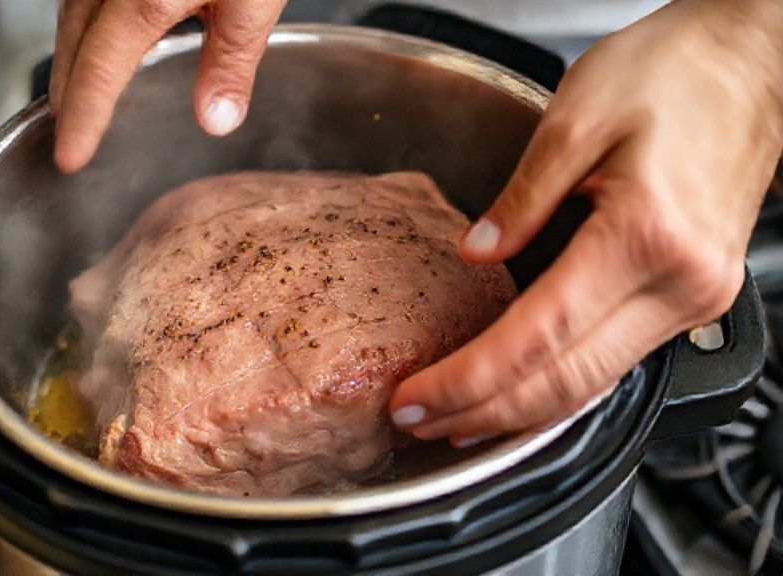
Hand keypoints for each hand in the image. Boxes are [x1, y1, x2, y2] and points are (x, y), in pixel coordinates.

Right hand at [50, 0, 286, 173]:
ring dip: (72, 53)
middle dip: (68, 90)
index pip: (99, 70)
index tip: (70, 157)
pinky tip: (105, 35)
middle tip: (68, 133)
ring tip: (77, 92)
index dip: (83, 117)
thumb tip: (216, 121)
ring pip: (74, 11)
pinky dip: (87, 23)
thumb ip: (232, 59)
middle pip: (74, 40)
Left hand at [390, 0, 782, 446]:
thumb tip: (476, 255)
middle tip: (417, 421)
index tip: (414, 398)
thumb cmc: (676, 70)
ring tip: (454, 419)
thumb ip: (520, 199)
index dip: (468, 379)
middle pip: (566, 382)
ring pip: (593, 383)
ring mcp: (694, 297)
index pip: (537, 338)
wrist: (753, 58)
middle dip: (483, 413)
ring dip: (519, 410)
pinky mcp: (693, 293)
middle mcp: (679, 282)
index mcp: (644, 236)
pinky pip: (616, 360)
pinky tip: (519, 391)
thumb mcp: (575, 118)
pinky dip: (559, 383)